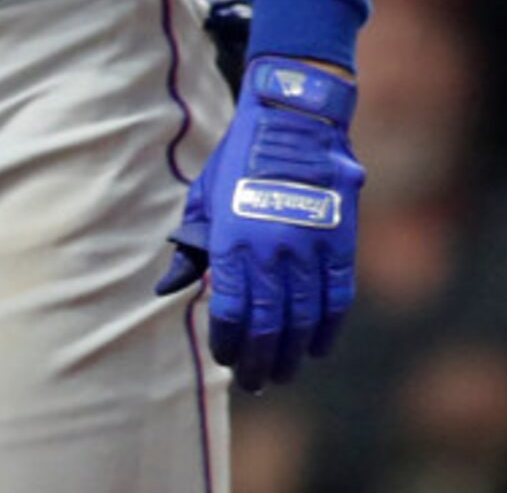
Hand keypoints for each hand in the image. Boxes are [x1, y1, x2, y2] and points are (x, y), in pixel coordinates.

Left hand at [156, 57, 361, 390]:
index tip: (226, 359)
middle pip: (270, 324)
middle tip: (255, 383)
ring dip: (293, 353)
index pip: (233, 310)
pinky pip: (337, 299)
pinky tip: (317, 347)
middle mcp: (273, 251)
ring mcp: (310, 249)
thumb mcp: (204, 200)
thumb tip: (166, 288)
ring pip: (304, 319)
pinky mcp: (341, 244)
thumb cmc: (238, 161)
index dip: (230, 341)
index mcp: (233, 240)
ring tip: (283, 374)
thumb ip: (192, 250)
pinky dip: (328, 328)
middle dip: (261, 359)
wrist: (293, 123)